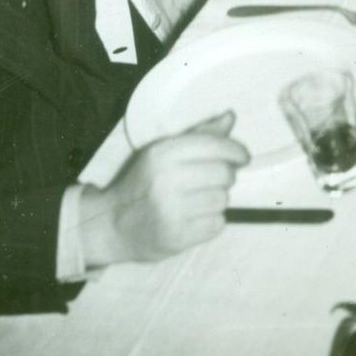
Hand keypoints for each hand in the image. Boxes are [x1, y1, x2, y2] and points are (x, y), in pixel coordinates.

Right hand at [81, 111, 249, 265]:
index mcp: (162, 154)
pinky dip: (213, 220)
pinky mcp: (177, 238)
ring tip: (202, 199)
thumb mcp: (163, 152)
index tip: (243, 157)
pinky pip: (216, 224)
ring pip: (222, 199)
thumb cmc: (142, 182)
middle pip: (223, 173)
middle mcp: (166, 181)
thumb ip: (199, 135)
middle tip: (218, 179)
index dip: (235, 150)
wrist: (112, 223)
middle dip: (227, 175)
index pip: (214, 146)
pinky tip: (197, 217)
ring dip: (219, 199)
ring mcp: (171, 212)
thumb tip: (231, 117)